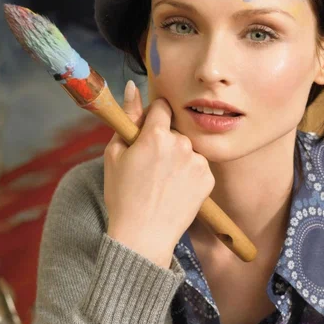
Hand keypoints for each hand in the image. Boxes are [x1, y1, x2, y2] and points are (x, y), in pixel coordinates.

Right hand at [104, 81, 214, 266]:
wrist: (143, 236)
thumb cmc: (123, 196)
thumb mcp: (115, 154)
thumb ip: (128, 117)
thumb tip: (133, 87)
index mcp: (156, 134)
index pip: (162, 107)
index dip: (153, 118)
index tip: (148, 133)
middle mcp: (181, 144)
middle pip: (174, 131)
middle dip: (164, 142)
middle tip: (149, 168)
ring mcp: (198, 162)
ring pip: (187, 150)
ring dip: (178, 159)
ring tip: (161, 183)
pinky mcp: (208, 179)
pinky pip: (198, 167)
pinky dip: (188, 175)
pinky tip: (174, 191)